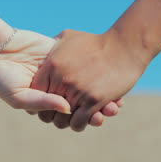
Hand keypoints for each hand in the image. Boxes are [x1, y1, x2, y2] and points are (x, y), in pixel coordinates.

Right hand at [0, 29, 120, 125]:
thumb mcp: (19, 96)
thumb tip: (68, 109)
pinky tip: (108, 75)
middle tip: (111, 111)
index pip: (68, 116)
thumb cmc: (1, 78)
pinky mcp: (60, 56)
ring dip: (98, 91)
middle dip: (95, 107)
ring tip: (113, 96)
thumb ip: (43, 103)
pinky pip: (80, 66)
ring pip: (82, 85)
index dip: (83, 119)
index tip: (98, 119)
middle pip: (79, 102)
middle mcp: (53, 91)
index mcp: (44, 104)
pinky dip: (93, 70)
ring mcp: (58, 74)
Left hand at [31, 29, 147, 131]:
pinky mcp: (93, 101)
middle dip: (52, 115)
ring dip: (67, 122)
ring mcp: (77, 91)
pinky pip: (78, 123)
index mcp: (52, 65)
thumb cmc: (97, 41)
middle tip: (61, 114)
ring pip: (61, 120)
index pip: (35, 92)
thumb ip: (52, 46)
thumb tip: (41, 51)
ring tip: (73, 118)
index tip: (48, 102)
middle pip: (46, 110)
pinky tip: (85, 120)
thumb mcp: (68, 37)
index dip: (40, 101)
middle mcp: (61, 80)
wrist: (124, 47)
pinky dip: (79, 124)